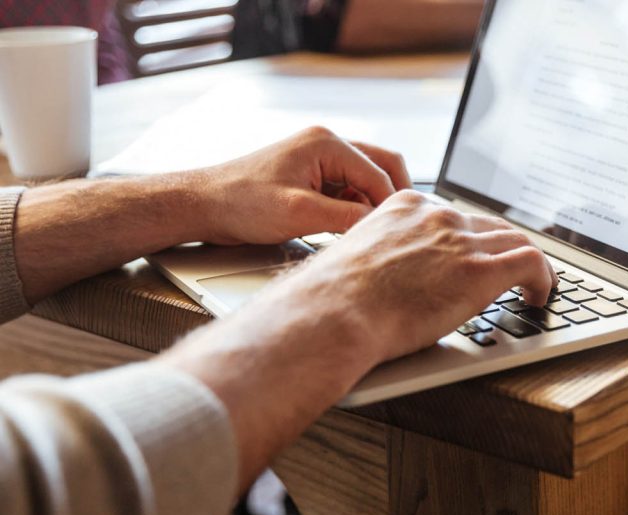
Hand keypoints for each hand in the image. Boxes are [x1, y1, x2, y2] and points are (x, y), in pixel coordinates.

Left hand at [189, 126, 411, 244]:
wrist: (203, 205)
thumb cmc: (241, 203)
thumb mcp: (299, 214)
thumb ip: (345, 218)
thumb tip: (379, 224)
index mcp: (326, 143)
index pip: (379, 172)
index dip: (390, 204)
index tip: (395, 232)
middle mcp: (326, 143)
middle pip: (381, 166)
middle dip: (390, 197)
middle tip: (397, 227)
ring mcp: (319, 157)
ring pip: (365, 179)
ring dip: (370, 204)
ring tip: (365, 232)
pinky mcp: (311, 174)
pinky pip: (347, 188)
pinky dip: (353, 207)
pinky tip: (345, 228)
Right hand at [284, 189, 559, 361]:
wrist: (334, 313)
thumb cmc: (334, 301)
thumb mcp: (358, 260)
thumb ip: (383, 259)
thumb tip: (387, 283)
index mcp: (406, 207)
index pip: (455, 216)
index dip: (473, 240)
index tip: (477, 256)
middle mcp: (438, 216)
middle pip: (491, 227)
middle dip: (504, 250)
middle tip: (513, 274)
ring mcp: (462, 240)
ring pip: (517, 241)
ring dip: (530, 265)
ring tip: (533, 287)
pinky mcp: (481, 270)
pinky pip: (533, 262)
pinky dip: (544, 278)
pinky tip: (538, 297)